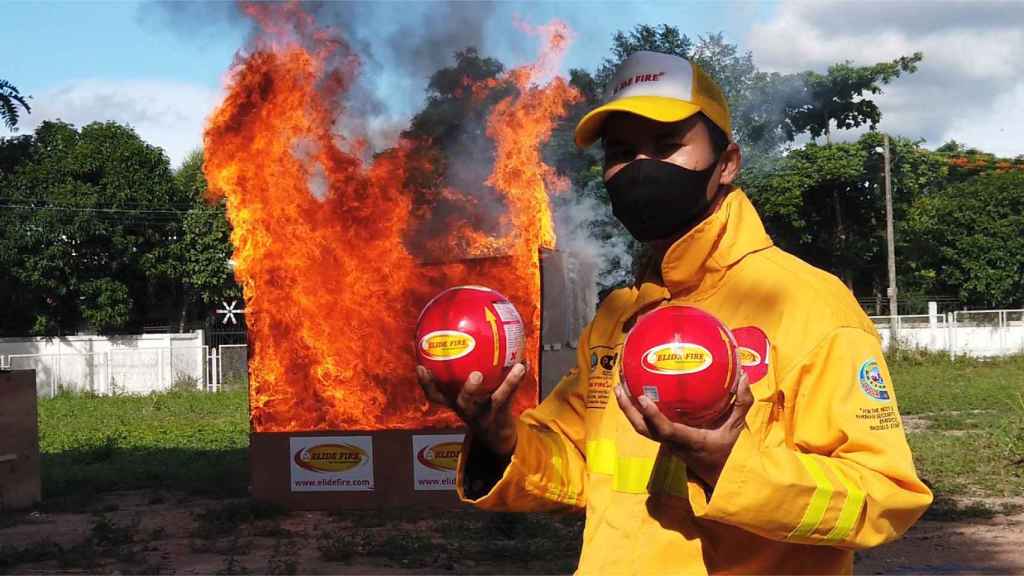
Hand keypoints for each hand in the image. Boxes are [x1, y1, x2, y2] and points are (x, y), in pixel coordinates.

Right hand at [417, 363, 527, 458]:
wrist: (493, 436)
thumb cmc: (475, 404)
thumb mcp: (464, 391)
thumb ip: (457, 370)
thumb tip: (457, 332)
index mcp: (454, 401)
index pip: (435, 395)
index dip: (426, 383)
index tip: (420, 367)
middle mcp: (468, 409)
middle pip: (464, 402)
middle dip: (468, 389)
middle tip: (476, 374)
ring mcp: (487, 414)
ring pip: (497, 400)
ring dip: (508, 385)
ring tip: (517, 367)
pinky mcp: (502, 414)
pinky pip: (513, 395)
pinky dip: (519, 379)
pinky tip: (524, 363)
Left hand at [614, 370, 753, 487]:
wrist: (722, 475)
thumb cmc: (730, 451)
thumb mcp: (739, 428)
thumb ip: (742, 403)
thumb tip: (744, 376)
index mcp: (689, 441)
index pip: (666, 431)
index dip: (652, 416)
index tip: (642, 398)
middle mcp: (673, 443)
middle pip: (643, 429)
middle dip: (628, 409)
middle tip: (619, 386)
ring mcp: (667, 443)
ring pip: (641, 428)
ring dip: (628, 409)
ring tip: (619, 386)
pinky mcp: (666, 440)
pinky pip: (647, 425)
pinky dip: (638, 411)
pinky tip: (635, 392)